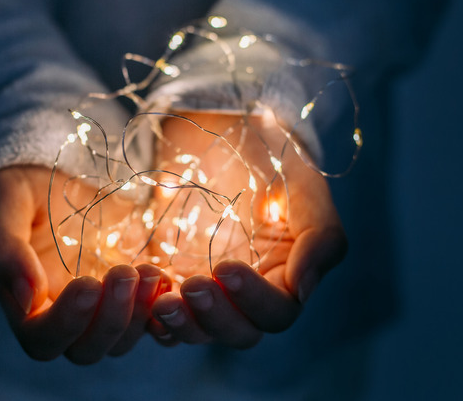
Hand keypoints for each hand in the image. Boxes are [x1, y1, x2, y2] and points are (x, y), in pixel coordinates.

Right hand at [0, 165, 168, 363]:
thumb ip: (3, 251)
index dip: (66, 322)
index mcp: (26, 306)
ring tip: (151, 272)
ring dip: (140, 313)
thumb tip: (26, 299)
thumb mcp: (5, 206)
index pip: (43, 340)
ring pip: (123, 341)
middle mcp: (65, 318)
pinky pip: (152, 321)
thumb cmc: (24, 193)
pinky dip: (163, 309)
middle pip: (87, 349)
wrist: (59, 177)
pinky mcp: (132, 298)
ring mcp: (102, 311)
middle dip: (111, 318)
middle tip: (125, 273)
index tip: (86, 284)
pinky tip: (167, 278)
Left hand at [145, 111, 346, 347]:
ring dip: (180, 323)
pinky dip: (150, 313)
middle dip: (214, 316)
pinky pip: (160, 314)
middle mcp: (247, 295)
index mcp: (285, 278)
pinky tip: (142, 293)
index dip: (254, 300)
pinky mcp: (170, 279)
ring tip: (161, 300)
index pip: (276, 313)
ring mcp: (207, 291)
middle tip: (191, 285)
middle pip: (237, 332)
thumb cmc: (271, 159)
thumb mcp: (305, 189)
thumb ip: (320, 239)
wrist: (223, 131)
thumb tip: (301, 291)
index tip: (227, 266)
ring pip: (197, 331)